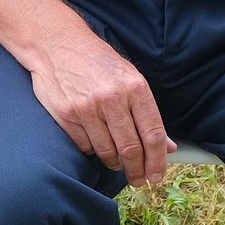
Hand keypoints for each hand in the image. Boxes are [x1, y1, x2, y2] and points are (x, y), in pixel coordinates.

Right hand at [31, 30, 173, 184]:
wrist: (57, 44)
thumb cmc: (97, 63)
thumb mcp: (129, 79)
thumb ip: (147, 114)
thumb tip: (167, 147)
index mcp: (135, 88)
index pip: (153, 134)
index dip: (158, 161)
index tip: (157, 176)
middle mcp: (112, 98)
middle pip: (131, 149)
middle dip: (137, 171)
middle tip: (138, 179)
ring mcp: (87, 108)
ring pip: (107, 152)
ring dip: (115, 162)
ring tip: (117, 162)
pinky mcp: (66, 115)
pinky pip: (85, 147)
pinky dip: (92, 150)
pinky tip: (94, 142)